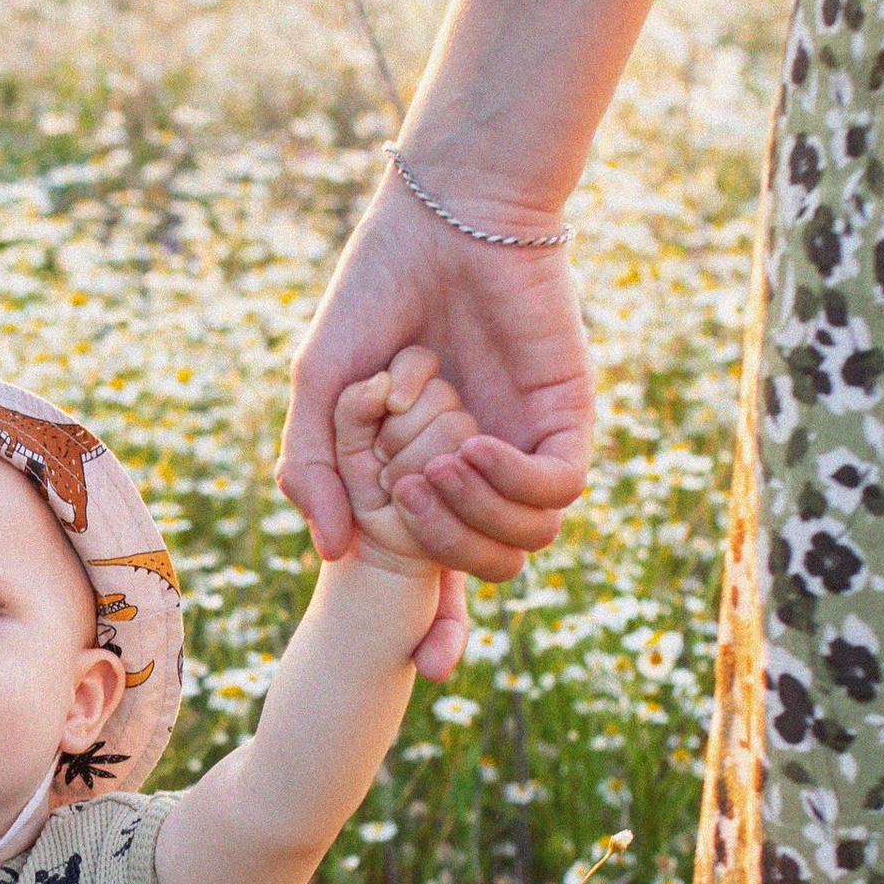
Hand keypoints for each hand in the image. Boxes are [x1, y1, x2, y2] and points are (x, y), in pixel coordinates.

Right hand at [281, 166, 595, 672]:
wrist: (443, 216)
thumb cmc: (376, 291)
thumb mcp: (320, 390)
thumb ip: (315, 472)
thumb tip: (328, 552)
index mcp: (431, 478)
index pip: (445, 576)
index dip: (440, 629)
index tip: (429, 667)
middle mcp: (486, 474)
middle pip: (490, 571)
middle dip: (446, 564)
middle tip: (402, 507)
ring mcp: (530, 446)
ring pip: (528, 541)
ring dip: (473, 522)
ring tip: (431, 467)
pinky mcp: (568, 415)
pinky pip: (559, 489)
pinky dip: (512, 485)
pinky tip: (469, 445)